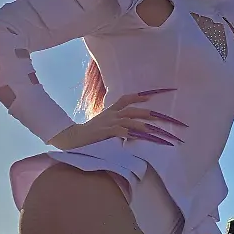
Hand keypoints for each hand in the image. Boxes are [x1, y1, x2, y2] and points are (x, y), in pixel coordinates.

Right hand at [47, 89, 184, 150]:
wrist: (72, 138)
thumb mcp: (104, 125)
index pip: (126, 99)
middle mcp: (111, 115)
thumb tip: (132, 132)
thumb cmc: (89, 134)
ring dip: (143, 125)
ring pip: (129, 120)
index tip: (151, 96)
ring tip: (154, 129)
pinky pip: (120, 131)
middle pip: (132, 110)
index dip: (139, 96)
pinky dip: (129, 133)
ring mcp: (108, 123)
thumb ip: (117, 125)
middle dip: (148, 113)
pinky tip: (137, 136)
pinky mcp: (105, 132)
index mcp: (111, 111)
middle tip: (162, 117)